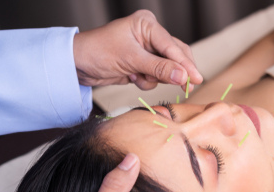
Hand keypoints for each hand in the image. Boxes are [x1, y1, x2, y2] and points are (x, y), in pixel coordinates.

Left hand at [73, 10, 202, 89]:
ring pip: (166, 69)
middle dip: (174, 72)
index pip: (173, 46)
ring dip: (154, 77)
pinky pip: (155, 76)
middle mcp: (149, 35)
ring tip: (137, 76)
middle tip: (187, 86)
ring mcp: (146, 50)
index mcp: (147, 24)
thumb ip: (159, 68)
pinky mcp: (142, 64)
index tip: (196, 79)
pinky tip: (131, 77)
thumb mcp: (131, 60)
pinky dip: (146, 81)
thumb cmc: (98, 52)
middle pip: (175, 56)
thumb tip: (183, 76)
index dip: (185, 65)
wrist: (77, 65)